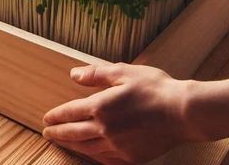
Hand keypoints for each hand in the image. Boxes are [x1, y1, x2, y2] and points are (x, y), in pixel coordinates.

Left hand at [43, 64, 228, 163]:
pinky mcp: (131, 157)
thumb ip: (97, 74)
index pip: (71, 112)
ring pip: (88, 149)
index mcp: (101, 106)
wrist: (181, 112)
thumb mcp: (123, 72)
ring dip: (74, 146)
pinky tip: (92, 155)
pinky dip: (95, 157)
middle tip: (47, 133)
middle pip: (74, 134)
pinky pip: (106, 160)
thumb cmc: (154, 88)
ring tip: (65, 143)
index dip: (57, 115)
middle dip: (59, 133)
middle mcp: (105, 130)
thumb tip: (74, 74)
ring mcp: (118, 146)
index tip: (47, 117)